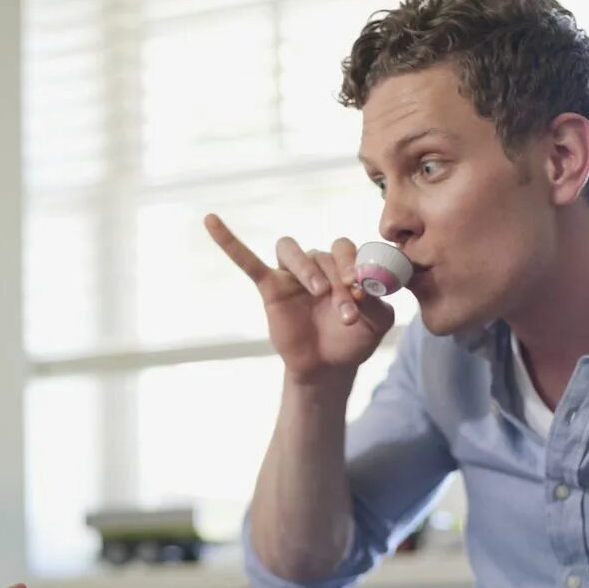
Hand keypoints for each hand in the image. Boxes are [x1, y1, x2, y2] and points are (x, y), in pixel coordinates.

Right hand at [205, 214, 394, 384]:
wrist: (328, 367)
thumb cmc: (354, 340)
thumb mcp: (376, 322)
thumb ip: (377, 300)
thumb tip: (369, 281)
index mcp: (344, 264)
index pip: (348, 250)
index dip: (356, 265)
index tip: (362, 291)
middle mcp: (318, 263)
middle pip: (322, 252)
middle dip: (338, 279)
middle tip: (346, 311)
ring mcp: (293, 274)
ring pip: (290, 249)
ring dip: (306, 268)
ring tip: (318, 292)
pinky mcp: (270, 287)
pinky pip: (247, 260)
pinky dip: (228, 241)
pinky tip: (211, 220)